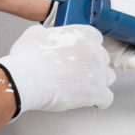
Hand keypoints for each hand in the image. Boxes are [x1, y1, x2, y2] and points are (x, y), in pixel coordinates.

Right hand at [0, 24, 115, 116]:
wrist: (25, 78)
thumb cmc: (27, 58)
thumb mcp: (34, 34)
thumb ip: (45, 32)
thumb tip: (43, 34)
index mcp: (81, 34)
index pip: (96, 38)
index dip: (89, 48)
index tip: (83, 56)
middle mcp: (92, 50)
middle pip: (103, 58)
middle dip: (93, 66)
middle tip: (80, 73)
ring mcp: (96, 71)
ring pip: (109, 77)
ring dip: (99, 82)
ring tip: (87, 88)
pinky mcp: (95, 91)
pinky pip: (107, 98)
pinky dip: (100, 101)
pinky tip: (94, 102)